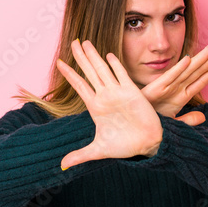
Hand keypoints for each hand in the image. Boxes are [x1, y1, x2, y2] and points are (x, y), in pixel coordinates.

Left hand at [56, 39, 162, 169]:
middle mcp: (105, 97)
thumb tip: (63, 165)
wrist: (148, 144)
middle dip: (81, 57)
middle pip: (89, 72)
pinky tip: (108, 55)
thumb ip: (81, 155)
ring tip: (85, 42)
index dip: (69, 74)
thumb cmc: (125, 146)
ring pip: (102, 70)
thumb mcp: (99, 150)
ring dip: (94, 56)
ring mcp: (118, 93)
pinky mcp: (132, 93)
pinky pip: (121, 76)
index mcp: (96, 107)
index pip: (79, 86)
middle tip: (73, 42)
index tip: (59, 62)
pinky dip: (114, 65)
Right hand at [142, 44, 207, 122]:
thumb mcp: (173, 122)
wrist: (134, 126)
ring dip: (199, 60)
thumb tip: (203, 117)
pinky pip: (169, 78)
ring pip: (186, 71)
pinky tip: (187, 59)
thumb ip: (188, 120)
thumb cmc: (151, 121)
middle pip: (196, 72)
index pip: (200, 81)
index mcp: (181, 96)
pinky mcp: (155, 90)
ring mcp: (166, 88)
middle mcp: (176, 89)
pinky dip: (178, 68)